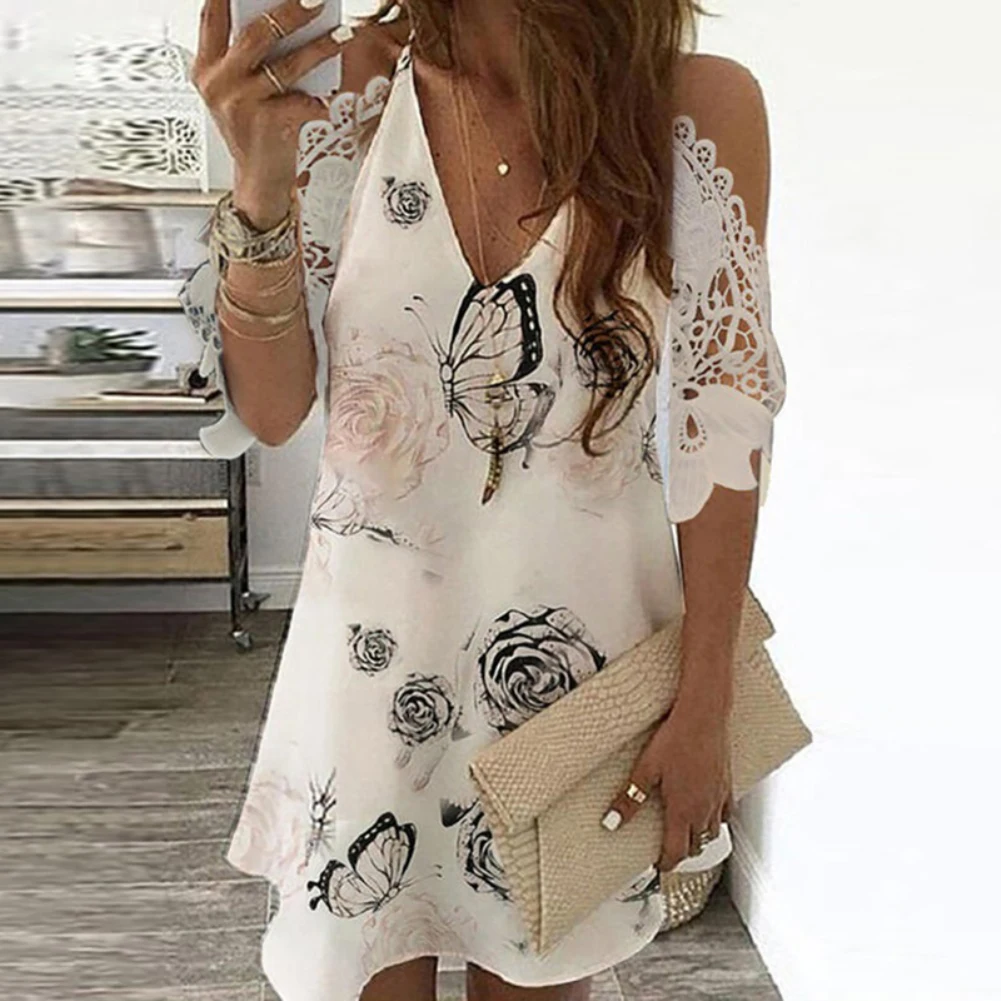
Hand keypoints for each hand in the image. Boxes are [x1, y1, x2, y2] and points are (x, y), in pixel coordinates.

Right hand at [191, 0, 350, 227]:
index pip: (210, 15)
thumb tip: (288, 18)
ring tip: (342, 34)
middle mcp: (219, 83)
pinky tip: (331, 94)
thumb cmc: (254, 129)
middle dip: (289, 10)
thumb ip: (249, 58)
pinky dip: (320, 97)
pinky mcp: (265, 124)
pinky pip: (300, 101)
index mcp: (206, 67)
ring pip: (285, 65)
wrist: (259, 178)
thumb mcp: (240, 90)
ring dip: (319, 48)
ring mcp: (240, 104)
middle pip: (255, 33)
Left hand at [601, 702, 733, 872]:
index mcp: (683, 810)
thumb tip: (611, 823)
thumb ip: (629, 799)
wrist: (704, 716)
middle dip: (681, 852)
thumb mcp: (645, 769)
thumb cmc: (675, 739)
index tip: (657, 866)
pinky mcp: (727, 785)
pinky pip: (726, 814)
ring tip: (684, 834)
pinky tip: (707, 815)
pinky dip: (716, 822)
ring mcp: (718, 799)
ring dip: (699, 839)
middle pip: (695, 846)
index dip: (666, 864)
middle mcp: (704, 810)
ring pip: (713, 833)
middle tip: (666, 848)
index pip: (677, 852)